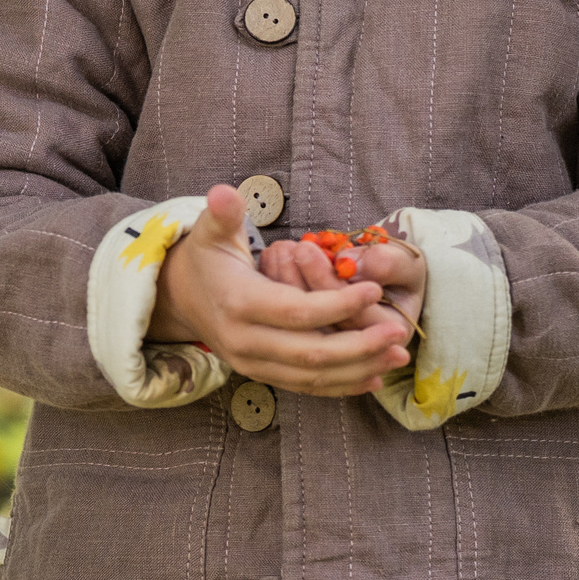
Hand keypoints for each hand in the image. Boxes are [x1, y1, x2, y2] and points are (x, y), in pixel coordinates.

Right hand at [147, 184, 410, 396]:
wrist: (179, 297)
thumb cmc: (206, 257)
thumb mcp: (211, 231)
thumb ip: (223, 213)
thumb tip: (225, 192)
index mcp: (238, 303)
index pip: (295, 311)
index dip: (336, 303)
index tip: (373, 290)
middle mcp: (245, 341)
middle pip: (310, 353)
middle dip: (359, 345)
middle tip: (398, 332)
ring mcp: (253, 364)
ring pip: (312, 377)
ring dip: (359, 369)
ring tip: (397, 357)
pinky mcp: (262, 375)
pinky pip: (306, 387)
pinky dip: (341, 385)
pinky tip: (372, 376)